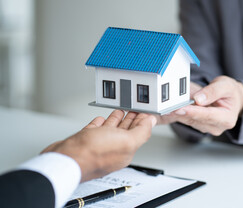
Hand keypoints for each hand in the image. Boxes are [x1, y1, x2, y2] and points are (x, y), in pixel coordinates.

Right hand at [41, 110, 155, 181]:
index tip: (145, 110)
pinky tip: (101, 119)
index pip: (139, 133)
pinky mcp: (84, 142)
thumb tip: (151, 122)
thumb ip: (141, 132)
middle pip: (125, 131)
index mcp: (125, 150)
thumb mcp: (126, 140)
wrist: (66, 159)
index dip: (143, 120)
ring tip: (121, 110)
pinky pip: (95, 130)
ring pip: (110, 130)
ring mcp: (97, 145)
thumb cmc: (93, 153)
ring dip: (116, 120)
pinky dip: (100, 124)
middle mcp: (112, 149)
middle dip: (131, 119)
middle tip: (135, 108)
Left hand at [160, 76, 242, 135]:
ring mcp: (208, 128)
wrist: (232, 98)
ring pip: (189, 121)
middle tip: (165, 108)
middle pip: (196, 119)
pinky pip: (187, 120)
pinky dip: (178, 114)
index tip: (180, 108)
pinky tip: (169, 110)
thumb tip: (199, 99)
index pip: (207, 115)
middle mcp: (217, 126)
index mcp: (226, 118)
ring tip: (164, 108)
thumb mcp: (225, 85)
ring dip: (177, 114)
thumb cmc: (230, 92)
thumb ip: (213, 91)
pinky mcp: (200, 126)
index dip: (192, 112)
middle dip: (180, 113)